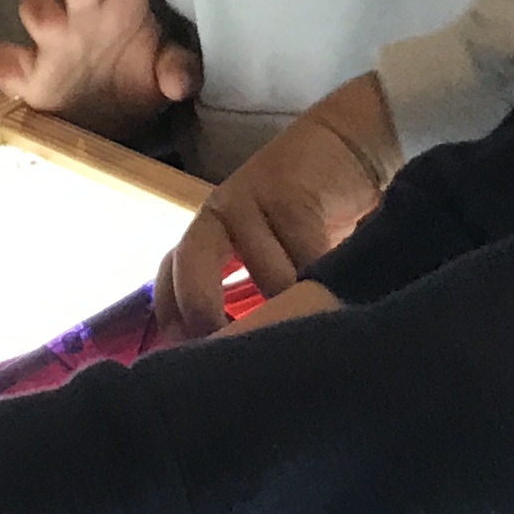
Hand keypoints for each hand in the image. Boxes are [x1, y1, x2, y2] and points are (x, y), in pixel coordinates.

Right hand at [0, 0, 197, 134]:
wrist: (106, 130)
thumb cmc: (136, 82)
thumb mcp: (164, 74)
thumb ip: (177, 70)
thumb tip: (181, 80)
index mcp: (122, 3)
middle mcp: (84, 13)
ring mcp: (51, 42)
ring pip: (35, 6)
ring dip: (40, 11)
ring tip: (53, 28)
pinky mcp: (27, 75)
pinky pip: (5, 61)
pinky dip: (7, 64)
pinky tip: (21, 77)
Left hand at [155, 75, 397, 335]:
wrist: (346, 146)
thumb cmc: (307, 214)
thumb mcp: (268, 253)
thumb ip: (247, 291)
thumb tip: (239, 357)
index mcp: (203, 235)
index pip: (168, 285)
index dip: (177, 326)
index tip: (196, 367)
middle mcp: (215, 219)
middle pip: (192, 278)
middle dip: (213, 321)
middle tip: (245, 355)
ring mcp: (249, 204)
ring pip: (268, 280)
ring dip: (295, 306)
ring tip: (315, 323)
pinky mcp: (289, 197)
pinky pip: (306, 258)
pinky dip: (324, 281)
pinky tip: (338, 292)